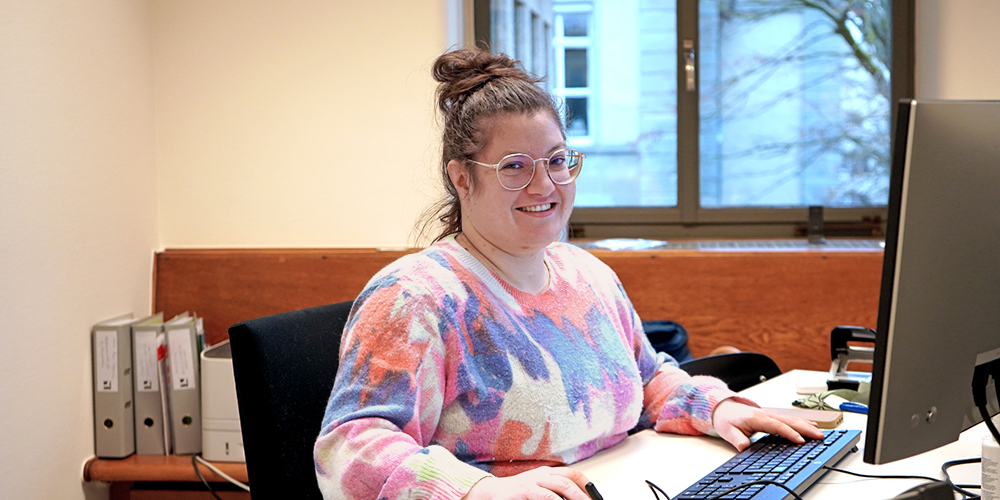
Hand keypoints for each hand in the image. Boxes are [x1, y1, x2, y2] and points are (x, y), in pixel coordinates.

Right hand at [463, 466, 593, 499]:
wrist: (488, 494)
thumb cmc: (515, 494)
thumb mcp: (536, 490)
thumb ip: (553, 493)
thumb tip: (574, 498)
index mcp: (546, 473)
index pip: (573, 474)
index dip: (588, 485)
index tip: (597, 497)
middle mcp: (540, 475)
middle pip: (569, 481)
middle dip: (584, 495)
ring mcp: (531, 482)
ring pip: (559, 487)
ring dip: (575, 498)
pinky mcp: (522, 491)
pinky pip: (544, 497)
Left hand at [712, 399, 824, 450]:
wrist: (723, 407)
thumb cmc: (726, 418)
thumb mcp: (727, 430)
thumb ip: (736, 439)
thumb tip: (744, 446)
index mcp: (758, 418)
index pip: (777, 426)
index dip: (789, 433)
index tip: (800, 440)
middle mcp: (767, 415)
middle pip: (790, 421)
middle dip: (805, 429)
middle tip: (819, 436)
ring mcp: (771, 415)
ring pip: (792, 420)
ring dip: (807, 425)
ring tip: (820, 432)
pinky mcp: (772, 417)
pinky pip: (790, 420)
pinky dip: (802, 423)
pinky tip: (811, 426)